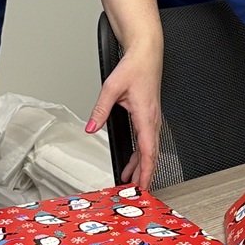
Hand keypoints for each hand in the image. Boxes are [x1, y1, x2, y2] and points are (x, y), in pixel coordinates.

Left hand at [86, 40, 162, 190]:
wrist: (147, 53)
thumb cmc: (136, 67)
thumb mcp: (112, 88)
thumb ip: (100, 110)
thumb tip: (91, 127)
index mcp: (146, 116)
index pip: (148, 152)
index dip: (145, 172)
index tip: (142, 187)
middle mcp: (152, 120)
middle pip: (150, 155)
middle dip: (144, 174)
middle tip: (137, 192)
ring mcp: (153, 118)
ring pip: (149, 149)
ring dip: (141, 165)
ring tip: (132, 181)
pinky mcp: (150, 115)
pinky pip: (147, 140)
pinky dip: (141, 153)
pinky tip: (134, 160)